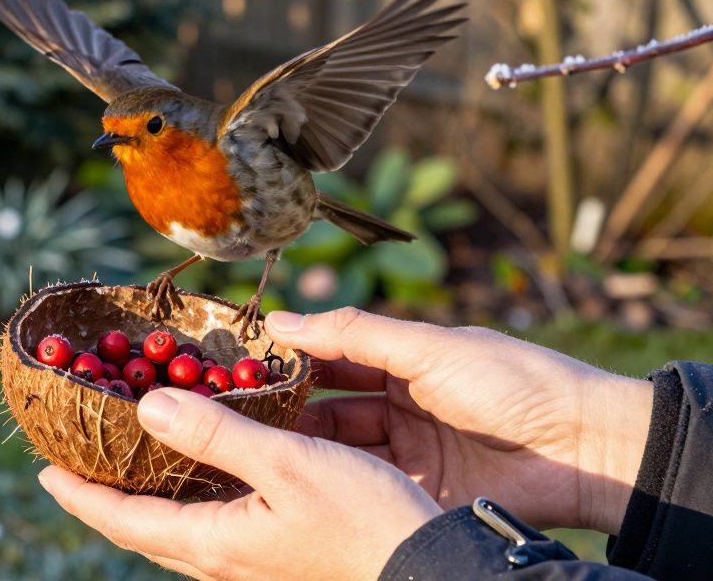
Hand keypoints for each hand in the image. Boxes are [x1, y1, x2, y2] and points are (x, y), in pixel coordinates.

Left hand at [38, 387, 441, 580]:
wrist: (429, 565)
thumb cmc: (364, 518)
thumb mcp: (287, 464)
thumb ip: (216, 435)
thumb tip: (149, 407)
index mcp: (215, 542)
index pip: (124, 522)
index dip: (80, 497)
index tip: (43, 471)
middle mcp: (225, 558)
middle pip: (144, 530)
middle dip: (104, 499)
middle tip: (76, 463)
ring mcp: (252, 559)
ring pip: (178, 528)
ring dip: (144, 497)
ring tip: (128, 461)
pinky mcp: (278, 550)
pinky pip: (213, 523)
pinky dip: (189, 495)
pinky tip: (204, 469)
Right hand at [269, 308, 652, 534]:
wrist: (582, 447)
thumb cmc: (515, 381)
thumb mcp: (429, 348)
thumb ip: (353, 334)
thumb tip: (283, 321)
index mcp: (406, 362)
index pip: (335, 358)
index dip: (292, 359)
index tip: (243, 362)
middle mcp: (402, 407)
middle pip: (330, 409)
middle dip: (287, 408)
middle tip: (234, 409)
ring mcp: (409, 454)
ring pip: (341, 451)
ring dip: (303, 447)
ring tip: (251, 442)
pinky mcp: (419, 495)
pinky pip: (366, 488)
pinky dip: (333, 484)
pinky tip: (293, 478)